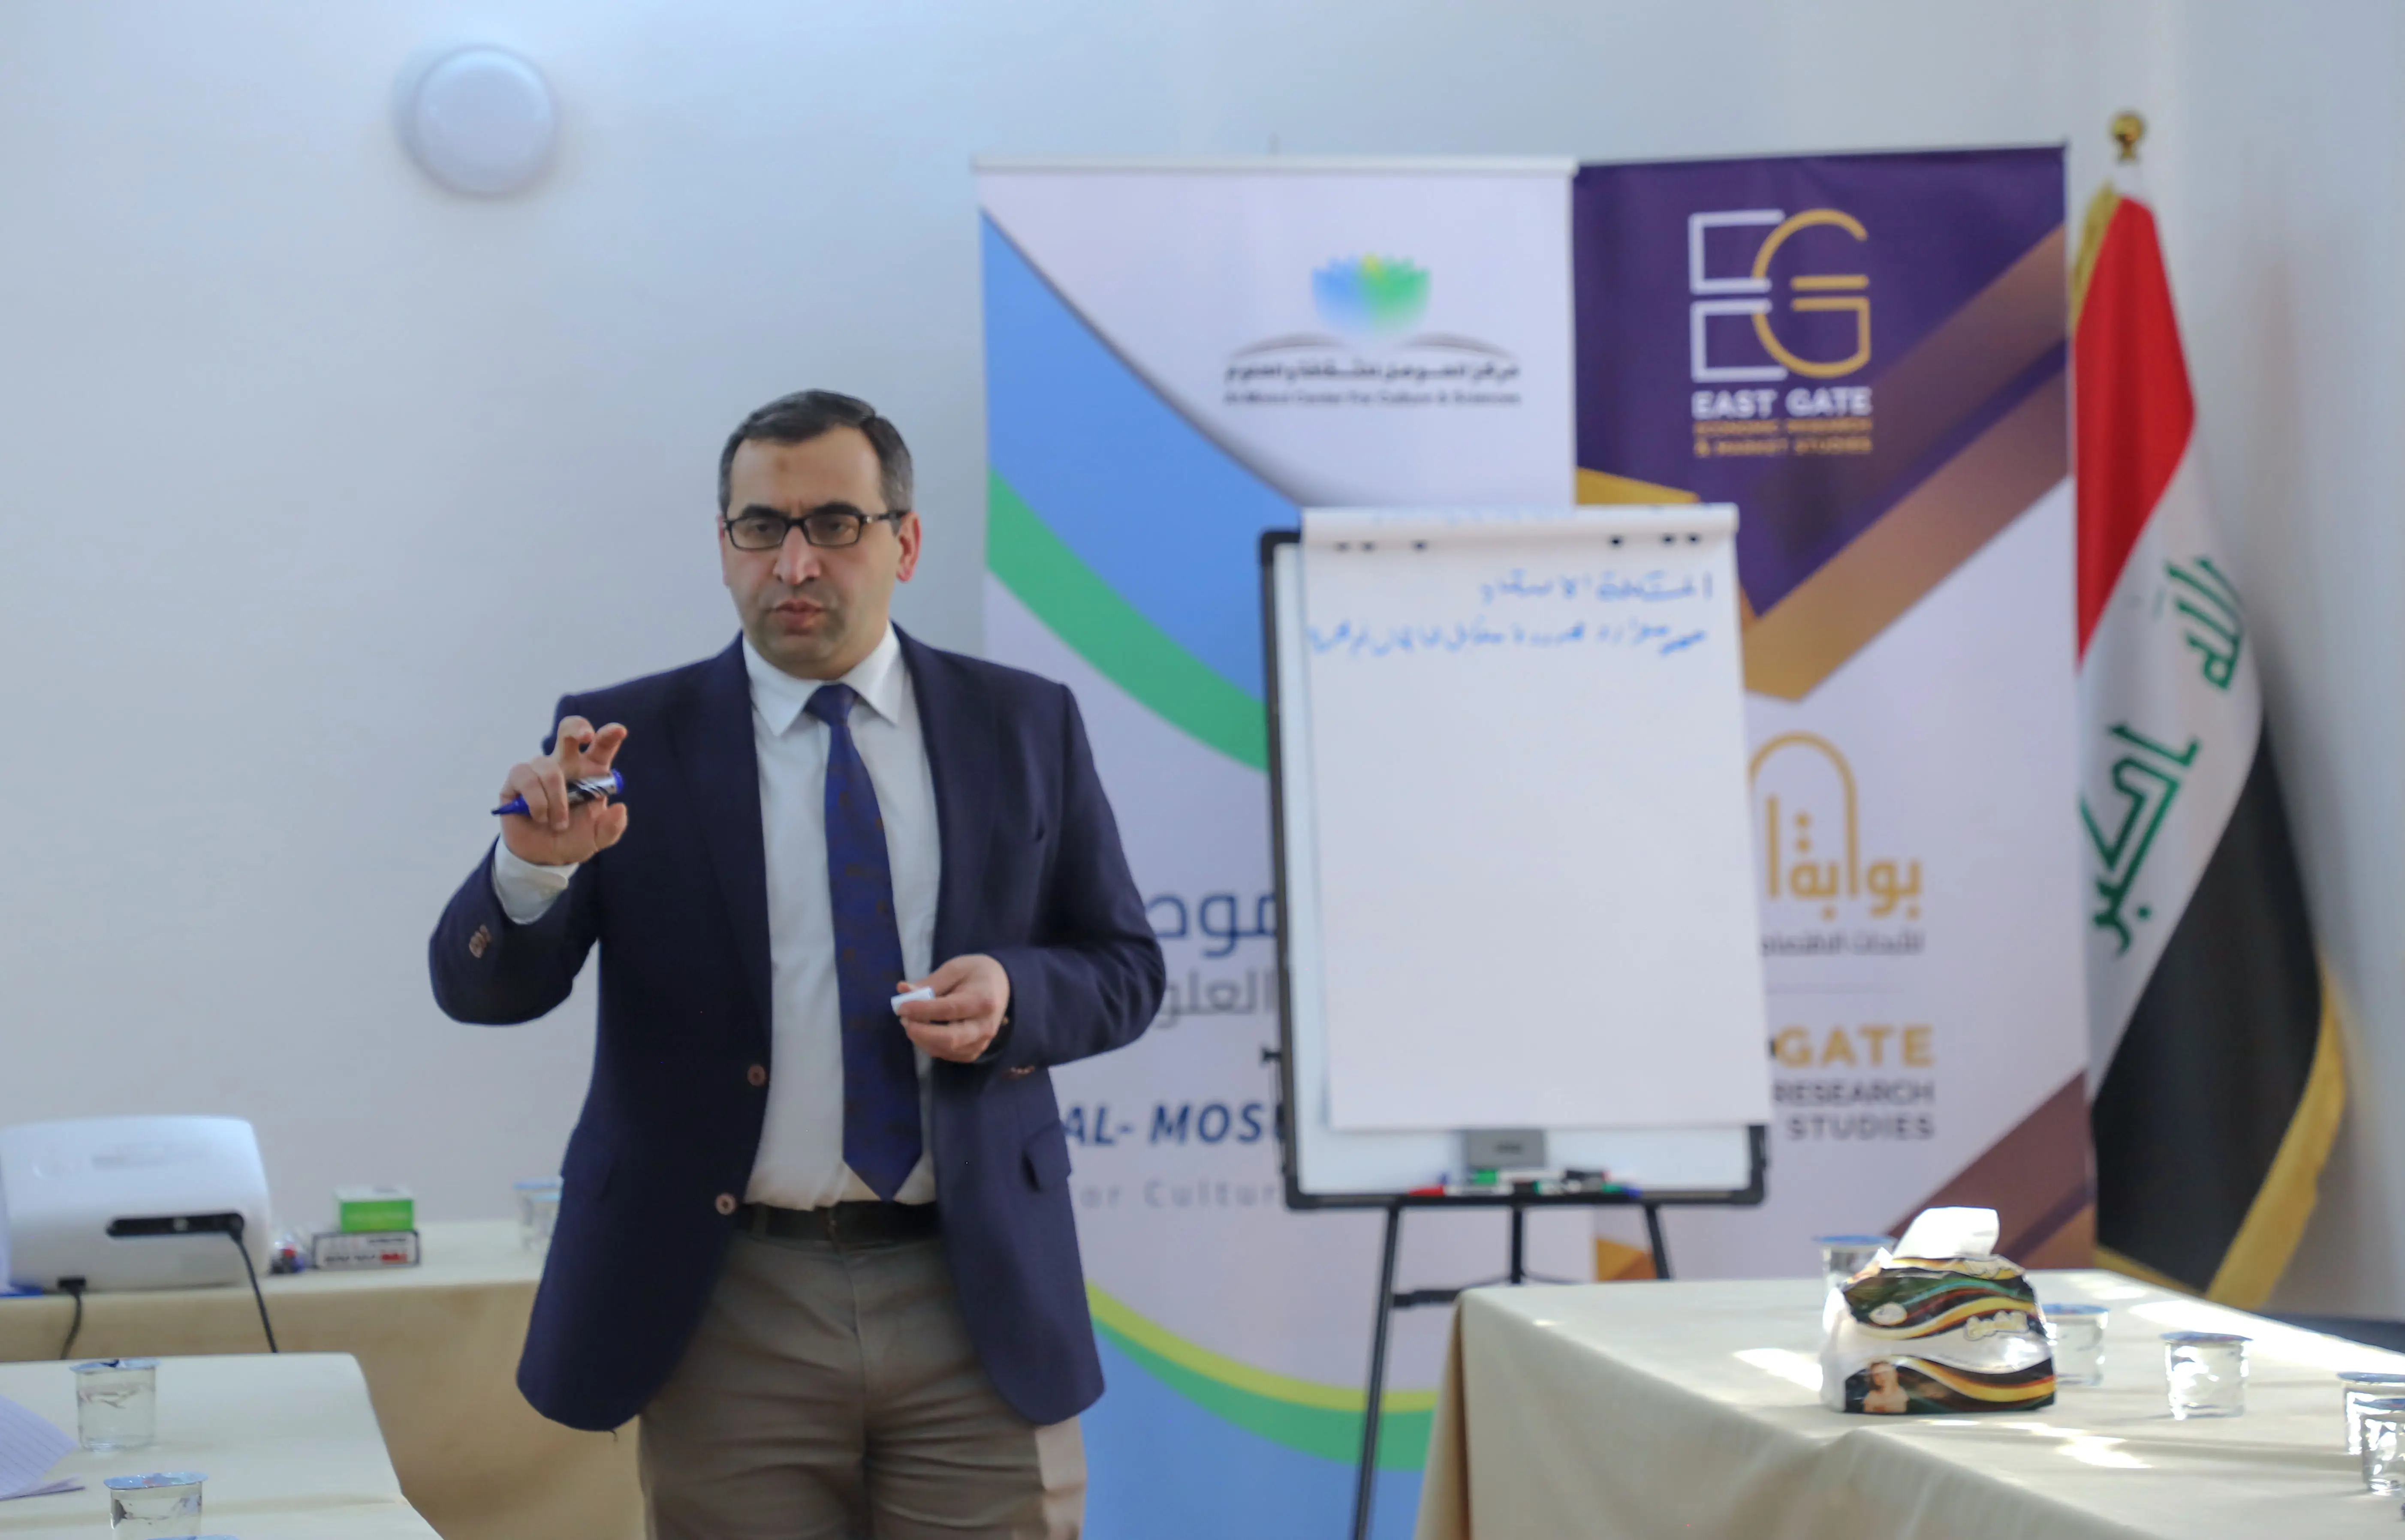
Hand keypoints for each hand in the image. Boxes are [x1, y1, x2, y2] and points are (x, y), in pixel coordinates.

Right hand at [497, 715, 630, 865]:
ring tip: (558, 823)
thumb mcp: (597, 838)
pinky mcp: (518, 778)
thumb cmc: (573, 839)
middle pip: (568, 730)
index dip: (609, 735)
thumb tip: (619, 808)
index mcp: (591, 772)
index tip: (619, 731)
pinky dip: (536, 801)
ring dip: (555, 800)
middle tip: (585, 736)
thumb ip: (611, 827)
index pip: (602, 746)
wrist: (542, 856)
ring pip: (548, 768)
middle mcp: (566, 764)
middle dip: (577, 727)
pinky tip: (539, 816)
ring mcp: (540, 769)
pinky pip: (526, 777)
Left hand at [895, 954, 1010, 1062]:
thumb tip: (902, 990)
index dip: (922, 1010)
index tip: (901, 1007)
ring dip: (923, 1040)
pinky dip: (931, 1046)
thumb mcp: (955, 968)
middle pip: (950, 1038)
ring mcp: (982, 1042)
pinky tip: (924, 1032)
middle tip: (905, 1020)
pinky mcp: (975, 1051)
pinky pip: (949, 1055)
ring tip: (911, 1023)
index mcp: (982, 1000)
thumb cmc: (976, 973)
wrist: (1001, 985)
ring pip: (947, 1050)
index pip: (949, 1010)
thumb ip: (930, 982)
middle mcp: (985, 1026)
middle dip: (921, 1032)